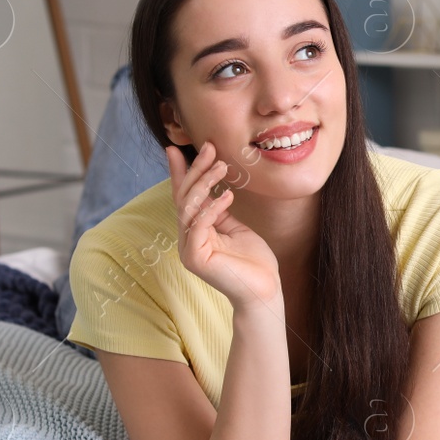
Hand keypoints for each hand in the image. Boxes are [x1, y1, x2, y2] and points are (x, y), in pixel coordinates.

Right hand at [167, 141, 280, 306]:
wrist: (264, 291)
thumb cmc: (254, 262)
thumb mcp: (236, 228)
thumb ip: (219, 212)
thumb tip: (212, 190)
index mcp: (194, 232)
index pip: (183, 197)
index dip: (179, 173)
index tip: (175, 148)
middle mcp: (187, 239)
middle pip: (184, 198)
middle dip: (196, 170)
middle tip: (210, 148)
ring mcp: (188, 249)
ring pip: (189, 208)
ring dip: (205, 183)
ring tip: (222, 166)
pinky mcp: (195, 258)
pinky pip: (200, 225)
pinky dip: (213, 208)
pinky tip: (228, 195)